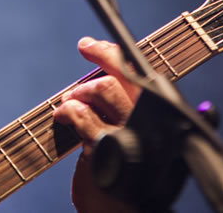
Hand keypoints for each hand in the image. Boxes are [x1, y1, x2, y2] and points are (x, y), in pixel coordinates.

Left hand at [53, 37, 139, 212]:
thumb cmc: (130, 177)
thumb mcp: (133, 136)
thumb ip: (125, 104)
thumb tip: (104, 66)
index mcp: (158, 114)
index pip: (137, 72)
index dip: (109, 53)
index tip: (88, 45)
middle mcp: (149, 120)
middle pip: (118, 78)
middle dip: (89, 80)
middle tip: (76, 92)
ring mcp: (130, 134)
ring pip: (103, 90)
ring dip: (78, 94)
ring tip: (70, 107)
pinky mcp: (107, 150)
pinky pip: (83, 117)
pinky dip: (69, 111)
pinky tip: (63, 116)